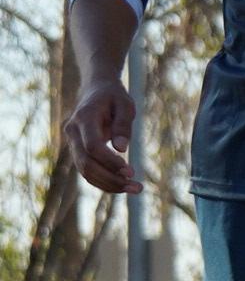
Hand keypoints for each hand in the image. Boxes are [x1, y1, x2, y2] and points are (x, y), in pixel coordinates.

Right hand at [65, 80, 139, 194]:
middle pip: (86, 163)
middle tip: (137, 187)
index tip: (130, 171)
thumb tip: (121, 149)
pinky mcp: (77, 151)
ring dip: (109, 184)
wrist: (95, 91)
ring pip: (84, 171)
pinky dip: (104, 181)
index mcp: (83, 118)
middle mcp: (72, 132)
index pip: (92, 146)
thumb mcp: (125, 104)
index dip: (110, 161)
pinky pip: (87, 171)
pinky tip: (123, 186)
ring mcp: (72, 143)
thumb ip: (123, 124)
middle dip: (111, 179)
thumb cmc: (114, 97)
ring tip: (135, 189)